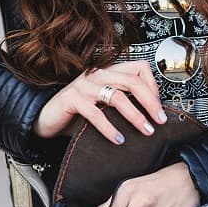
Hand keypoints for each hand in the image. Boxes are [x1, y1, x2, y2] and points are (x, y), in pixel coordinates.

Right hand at [34, 60, 166, 143]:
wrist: (48, 116)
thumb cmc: (79, 110)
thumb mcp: (104, 101)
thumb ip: (123, 99)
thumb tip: (153, 111)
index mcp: (108, 71)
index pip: (139, 68)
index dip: (153, 85)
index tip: (160, 105)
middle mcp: (98, 74)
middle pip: (133, 81)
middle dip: (150, 102)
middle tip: (160, 120)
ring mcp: (84, 85)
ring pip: (118, 97)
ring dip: (135, 116)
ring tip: (146, 130)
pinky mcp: (72, 99)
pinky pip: (96, 113)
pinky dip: (110, 128)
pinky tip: (119, 139)